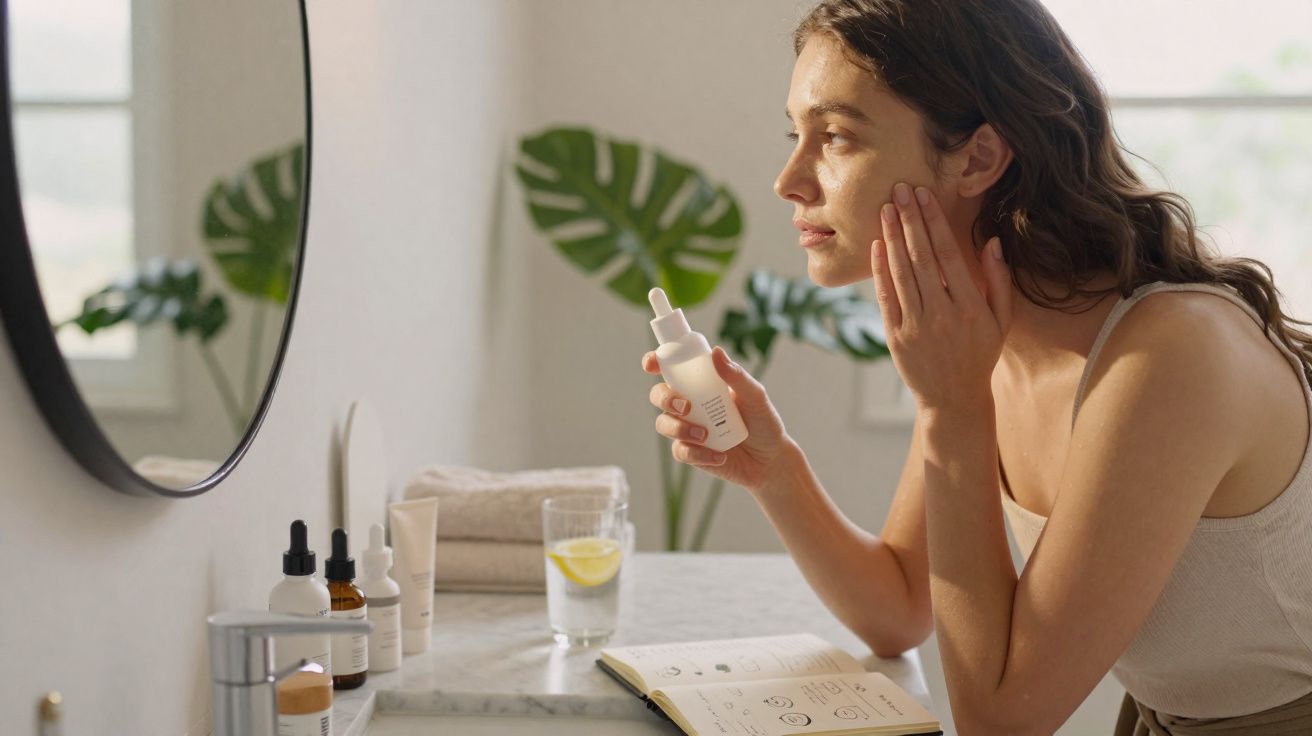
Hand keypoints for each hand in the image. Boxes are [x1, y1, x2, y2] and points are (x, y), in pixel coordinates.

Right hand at [642, 346, 795, 490]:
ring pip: (663, 423)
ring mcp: (687, 428)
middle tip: (687, 407)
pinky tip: (719, 456)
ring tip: (705, 435)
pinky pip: (680, 451)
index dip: (654, 362)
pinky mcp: (691, 453)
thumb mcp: (755, 396)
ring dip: (679, 428)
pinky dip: (697, 453)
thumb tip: (717, 351)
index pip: (670, 368)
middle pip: (658, 394)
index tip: (651, 365)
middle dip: (665, 398)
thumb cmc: (763, 422)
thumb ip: (736, 375)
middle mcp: (689, 403)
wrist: (769, 459)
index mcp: (701, 383)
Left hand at [872, 183, 1012, 411]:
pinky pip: (886, 297)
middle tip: (899, 190)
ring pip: (901, 273)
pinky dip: (880, 270)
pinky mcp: (896, 336)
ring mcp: (917, 326)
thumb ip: (999, 281)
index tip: (924, 196)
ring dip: (892, 238)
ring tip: (885, 209)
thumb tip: (993, 241)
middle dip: (910, 221)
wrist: (953, 398)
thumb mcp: (1000, 320)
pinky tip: (877, 246)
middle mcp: (943, 314)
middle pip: (922, 258)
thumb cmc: (979, 354)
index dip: (935, 222)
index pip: (949, 254)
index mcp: (971, 306)